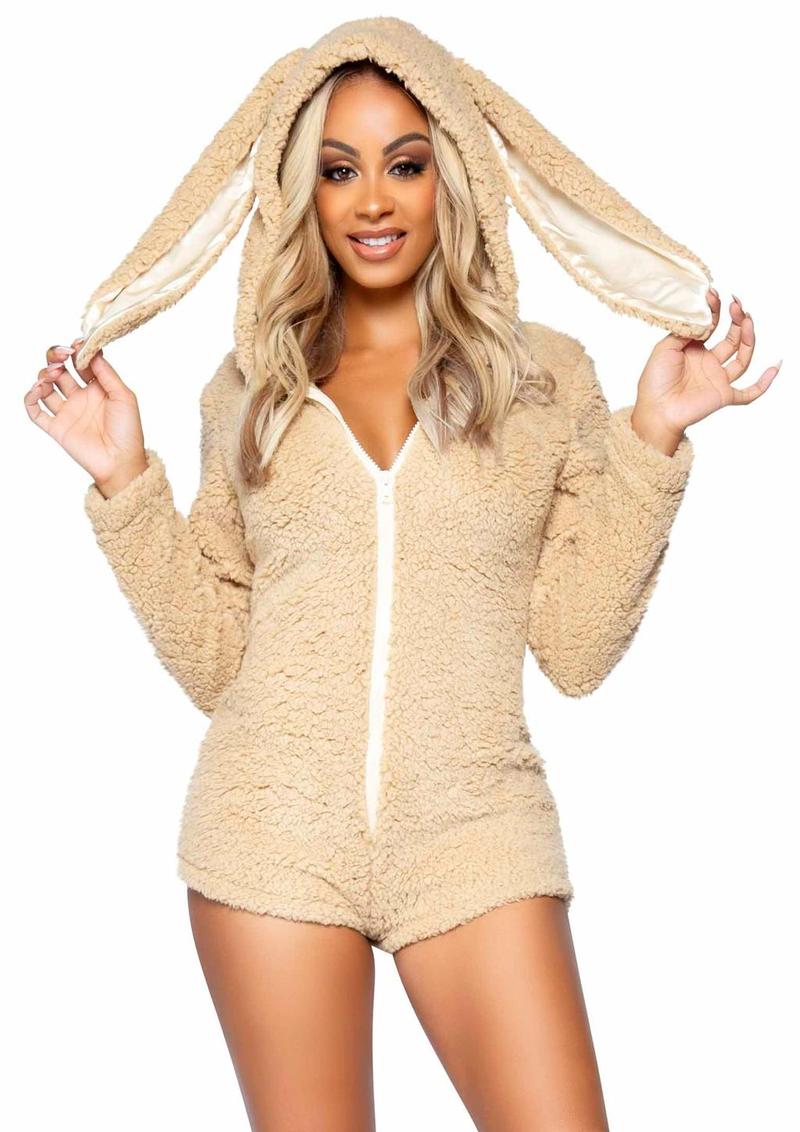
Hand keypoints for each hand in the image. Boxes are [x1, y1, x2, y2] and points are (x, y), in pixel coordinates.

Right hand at [24, 338, 147, 496]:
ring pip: (45, 386)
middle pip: (59, 370)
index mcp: (98, 389)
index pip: (81, 363)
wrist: (121, 462)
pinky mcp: (56, 428)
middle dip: (56, 357)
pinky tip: (38, 389)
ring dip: (44, 374)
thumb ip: (106, 373)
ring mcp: (67, 412)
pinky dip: (30, 396)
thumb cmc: (128, 431)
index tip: (76, 344)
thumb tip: (90, 350)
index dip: (76, 351)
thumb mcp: (124, 396)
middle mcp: (80, 398)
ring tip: (53, 375)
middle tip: (61, 355)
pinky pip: (34, 410)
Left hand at [632, 290, 781, 446]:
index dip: (715, 311)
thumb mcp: (665, 347)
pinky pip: (749, 392)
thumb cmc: (654, 381)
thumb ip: (684, 331)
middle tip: (737, 305)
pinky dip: (763, 383)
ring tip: (747, 319)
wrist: (655, 410)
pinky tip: (774, 366)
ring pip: (742, 359)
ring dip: (747, 339)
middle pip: (731, 340)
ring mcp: (717, 379)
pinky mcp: (723, 396)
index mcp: (693, 350)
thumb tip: (702, 317)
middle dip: (736, 321)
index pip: (711, 327)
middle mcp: (708, 363)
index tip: (715, 295)